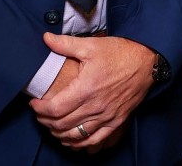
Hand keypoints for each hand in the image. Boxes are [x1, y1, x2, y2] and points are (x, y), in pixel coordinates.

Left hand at [30, 33, 156, 149]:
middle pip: (61, 124)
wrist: (147, 60)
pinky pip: (94, 140)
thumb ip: (65, 44)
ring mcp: (107, 116)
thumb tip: (45, 38)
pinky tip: (71, 139)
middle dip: (45, 121)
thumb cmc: (120, 52)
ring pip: (76, 135)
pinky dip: (79, 143)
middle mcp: (96, 106)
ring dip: (59, 134)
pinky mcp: (117, 121)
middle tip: (40, 113)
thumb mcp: (92, 45)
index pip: (54, 109)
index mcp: (86, 88)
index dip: (39, 110)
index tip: (34, 104)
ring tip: (52, 125)